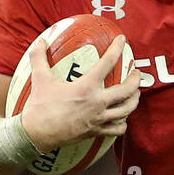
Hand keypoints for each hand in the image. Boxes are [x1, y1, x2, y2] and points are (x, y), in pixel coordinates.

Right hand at [20, 36, 140, 151]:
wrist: (37, 134)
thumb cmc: (40, 106)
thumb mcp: (40, 78)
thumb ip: (39, 57)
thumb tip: (41, 41)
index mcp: (86, 87)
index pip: (107, 63)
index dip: (117, 49)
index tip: (122, 40)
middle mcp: (97, 103)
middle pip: (126, 90)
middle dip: (135, 80)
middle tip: (136, 73)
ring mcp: (98, 119)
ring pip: (126, 110)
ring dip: (134, 101)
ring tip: (135, 94)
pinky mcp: (96, 132)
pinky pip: (117, 129)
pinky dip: (123, 124)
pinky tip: (123, 119)